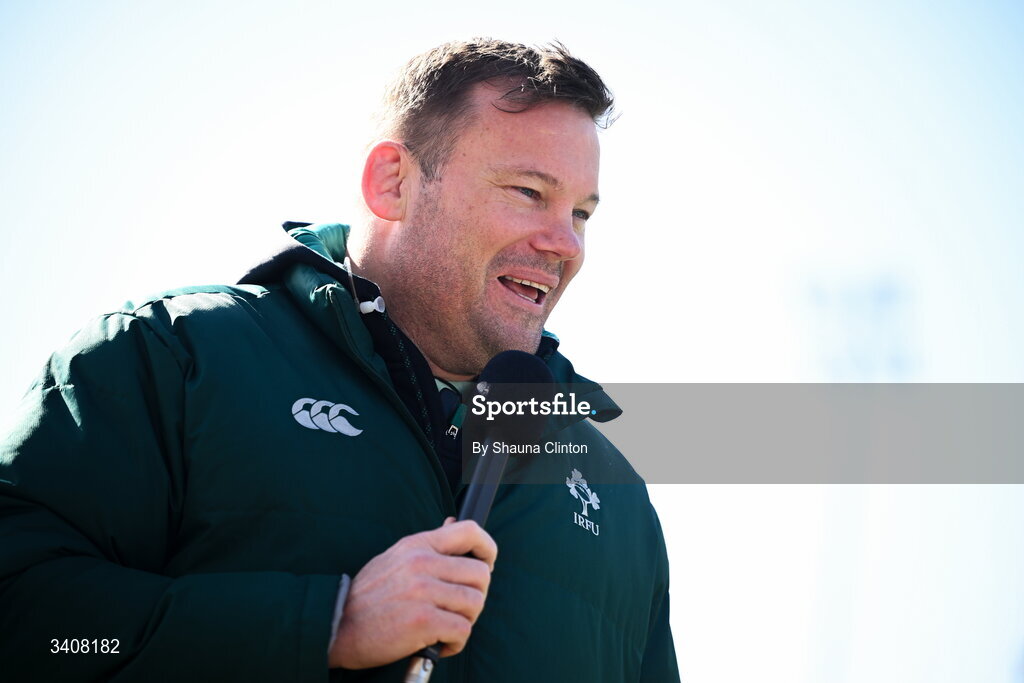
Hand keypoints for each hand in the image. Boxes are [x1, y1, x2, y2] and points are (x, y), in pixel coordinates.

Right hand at [328, 517, 497, 668]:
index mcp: (417, 545)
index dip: (488, 548)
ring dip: (466, 621)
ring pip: (475, 604)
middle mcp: (422, 563)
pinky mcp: (423, 621)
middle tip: (459, 609)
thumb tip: (452, 524)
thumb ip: (427, 546)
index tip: (487, 564)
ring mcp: (423, 591)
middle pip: (481, 574)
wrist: (336, 626)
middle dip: (477, 596)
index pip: (470, 531)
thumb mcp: (395, 558)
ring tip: (447, 628)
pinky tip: (440, 643)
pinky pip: (463, 630)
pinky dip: (456, 643)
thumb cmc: (368, 597)